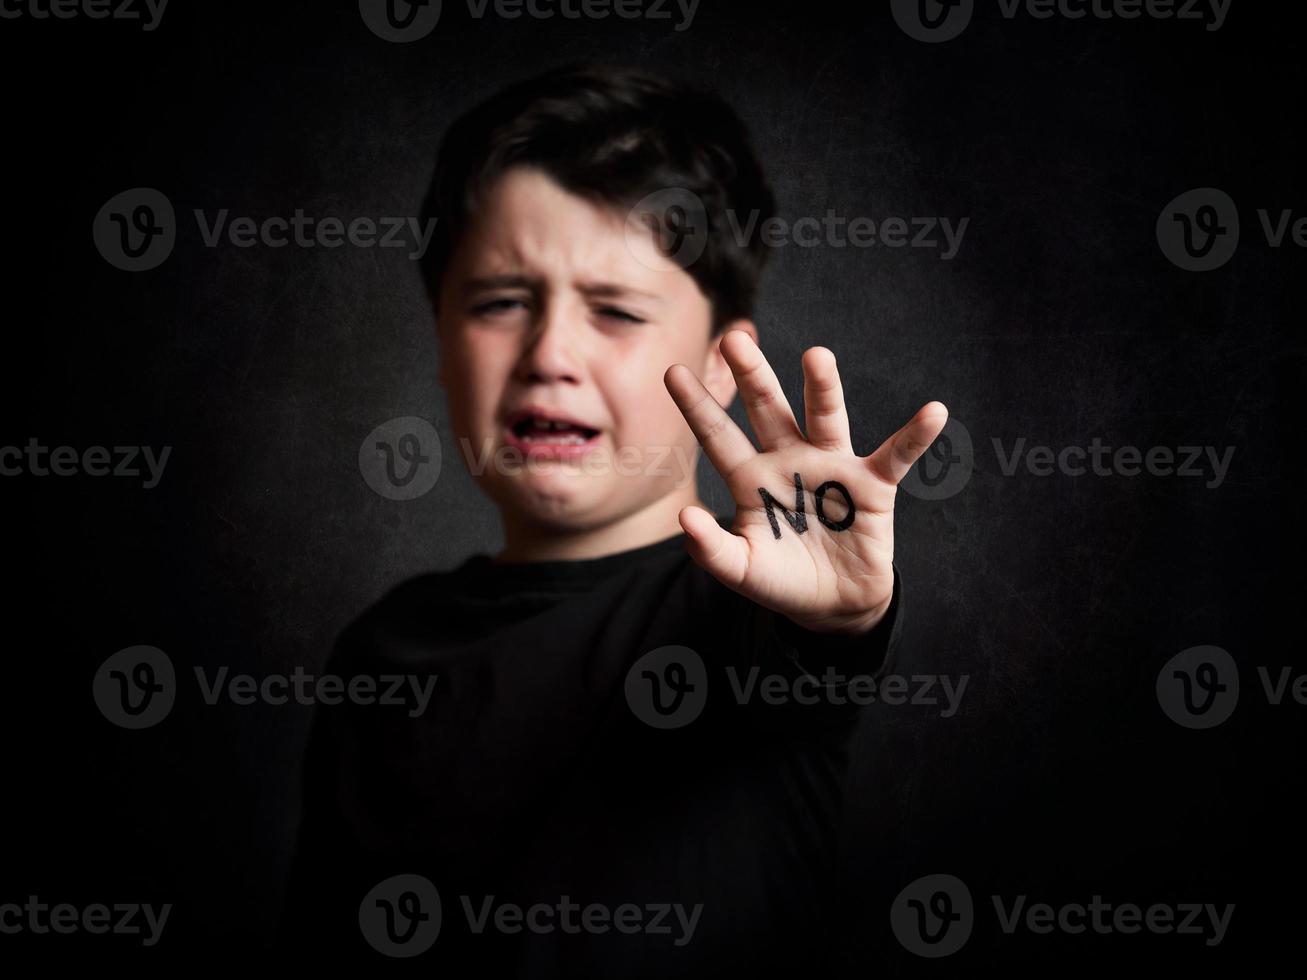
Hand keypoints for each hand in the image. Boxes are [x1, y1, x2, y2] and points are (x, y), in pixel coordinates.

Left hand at [664, 330, 947, 634]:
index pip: (718, 436)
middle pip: (769, 410)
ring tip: (816, 356)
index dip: (698, 407)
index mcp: (751, 478)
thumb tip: (684, 519)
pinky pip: (896, 455)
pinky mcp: (871, 486)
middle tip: (735, 340)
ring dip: (822, 388)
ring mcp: (831, 468)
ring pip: (825, 419)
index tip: (672, 372)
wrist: (832, 605)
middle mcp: (789, 460)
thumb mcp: (741, 570)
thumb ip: (711, 549)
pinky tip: (933, 412)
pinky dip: (915, 436)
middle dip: (753, 376)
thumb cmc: (781, 580)